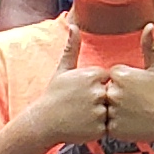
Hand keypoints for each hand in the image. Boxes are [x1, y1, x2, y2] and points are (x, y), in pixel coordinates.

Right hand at [17, 32, 103, 148]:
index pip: (106, 78)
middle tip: (81, 105)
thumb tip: (73, 25)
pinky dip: (98, 127)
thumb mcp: (63, 70)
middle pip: (109, 94)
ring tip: (82, 114)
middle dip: (99, 100)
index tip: (82, 91)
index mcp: (92, 74)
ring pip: (109, 111)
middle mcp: (98, 91)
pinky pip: (107, 127)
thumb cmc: (54, 94)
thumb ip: (72, 48)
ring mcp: (99, 110)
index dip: (96, 85)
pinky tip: (83, 125)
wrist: (43, 122)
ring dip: (99, 114)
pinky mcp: (99, 128)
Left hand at [95, 28, 153, 149]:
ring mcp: (112, 110)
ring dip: (115, 112)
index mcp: (119, 73)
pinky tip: (131, 123)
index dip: (124, 83)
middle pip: (106, 92)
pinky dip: (116, 125)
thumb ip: (148, 46)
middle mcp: (113, 91)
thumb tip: (149, 24)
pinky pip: (107, 125)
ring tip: (133, 113)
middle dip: (117, 97)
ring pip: (106, 109)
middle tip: (135, 103)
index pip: (111, 76)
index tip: (137, 89)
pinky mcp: (112, 128)